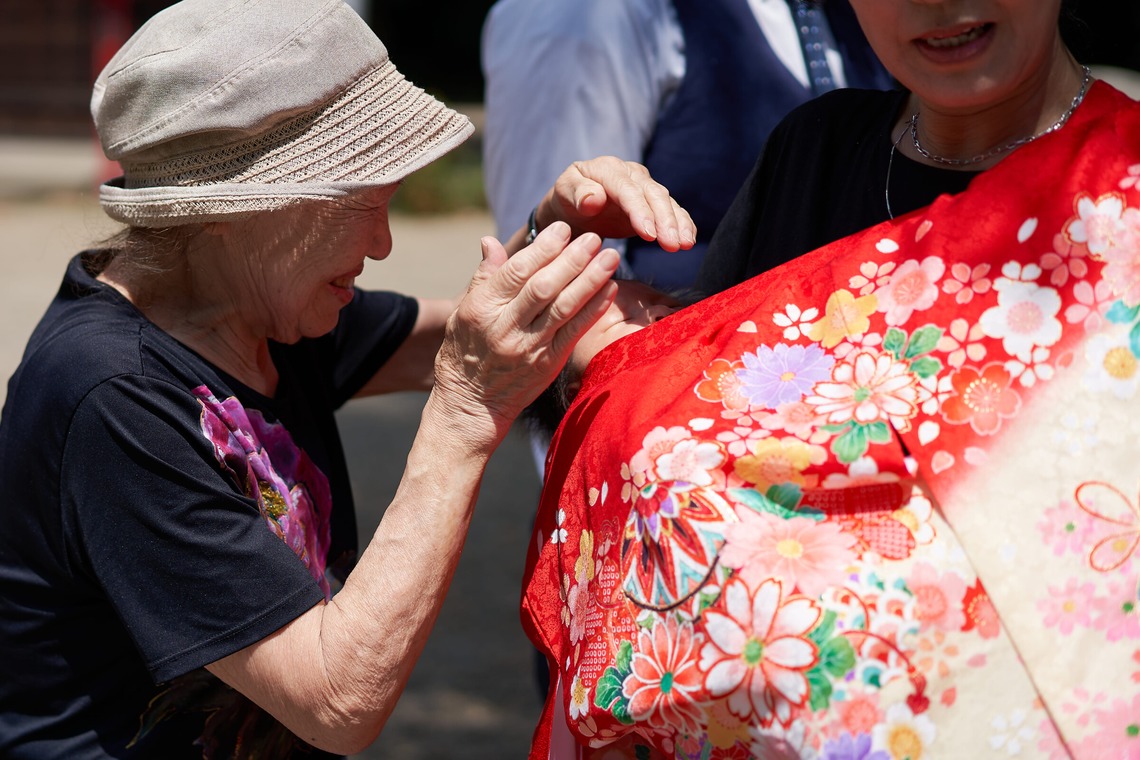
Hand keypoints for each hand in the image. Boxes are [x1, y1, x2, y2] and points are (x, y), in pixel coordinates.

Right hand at [432, 222, 619, 444]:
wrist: (471, 405)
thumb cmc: (464, 352)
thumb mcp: (462, 313)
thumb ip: (482, 277)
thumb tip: (489, 240)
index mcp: (482, 309)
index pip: (516, 272)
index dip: (543, 249)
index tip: (564, 228)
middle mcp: (506, 328)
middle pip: (544, 287)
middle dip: (572, 259)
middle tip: (595, 237)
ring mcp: (529, 348)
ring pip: (564, 308)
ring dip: (591, 280)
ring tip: (611, 257)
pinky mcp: (548, 364)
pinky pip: (575, 332)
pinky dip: (593, 310)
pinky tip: (609, 289)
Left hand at [538, 156, 696, 251]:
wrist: (572, 205)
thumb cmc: (566, 200)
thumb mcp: (563, 194)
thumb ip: (577, 193)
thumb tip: (594, 198)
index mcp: (608, 169)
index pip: (628, 190)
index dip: (640, 211)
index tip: (649, 235)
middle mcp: (630, 174)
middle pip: (653, 194)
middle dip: (665, 220)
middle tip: (673, 244)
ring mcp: (644, 187)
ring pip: (666, 202)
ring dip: (678, 224)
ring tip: (684, 244)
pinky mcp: (651, 202)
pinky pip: (671, 210)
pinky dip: (682, 223)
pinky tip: (689, 238)